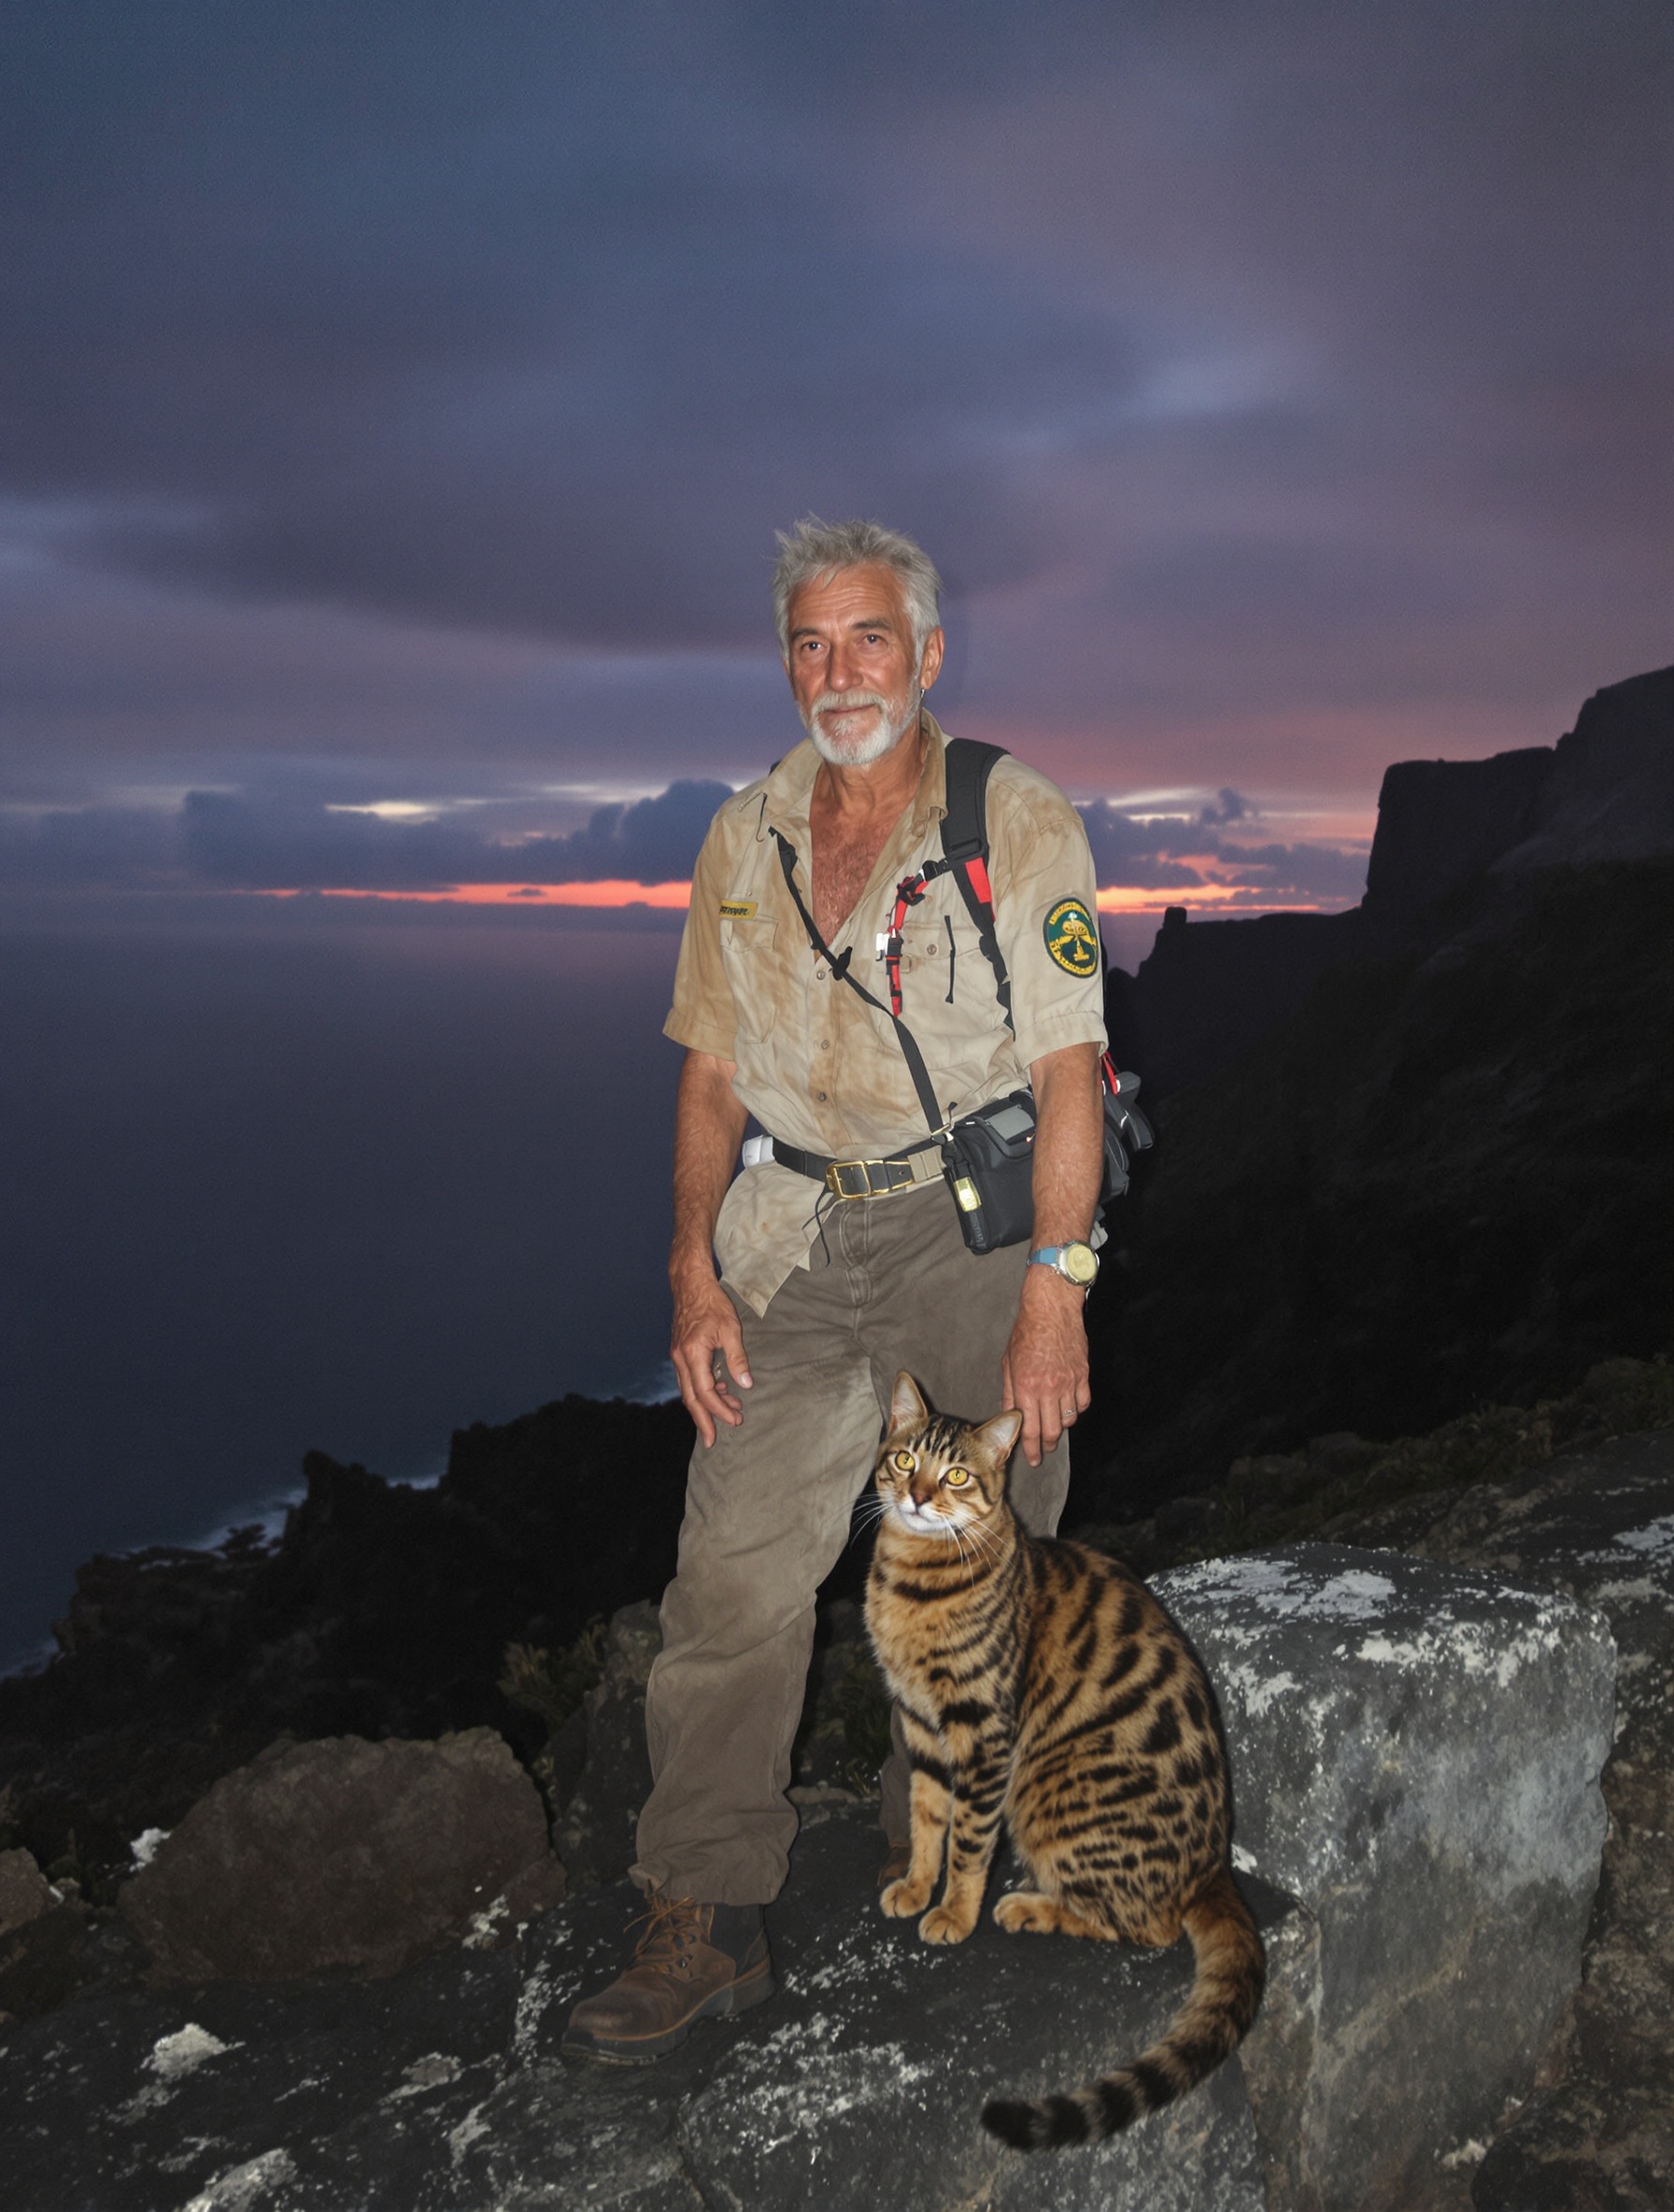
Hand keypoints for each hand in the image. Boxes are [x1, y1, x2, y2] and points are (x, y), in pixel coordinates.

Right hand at [670, 1264, 751, 1447]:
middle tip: (714, 1439)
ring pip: (689, 1390)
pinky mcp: (680, 1352)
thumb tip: (746, 1385)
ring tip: (730, 1411)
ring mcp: (677, 1356)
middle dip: (703, 1420)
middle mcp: (681, 1359)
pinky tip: (721, 1389)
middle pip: (691, 1399)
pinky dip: (703, 1389)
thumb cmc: (712, 1303)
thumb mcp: (731, 1329)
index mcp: (693, 1354)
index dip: (720, 1410)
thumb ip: (737, 1358)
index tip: (735, 1419)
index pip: (705, 1392)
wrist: (689, 1284)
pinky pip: (689, 1379)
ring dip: (706, 1405)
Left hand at [1001, 1267, 1089, 1466]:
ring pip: (1069, 1419)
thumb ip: (1009, 1392)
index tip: (1033, 1459)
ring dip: (1061, 1428)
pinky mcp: (1083, 1374)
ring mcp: (1068, 1382)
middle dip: (1047, 1445)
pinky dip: (1076, 1411)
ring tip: (1055, 1427)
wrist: (1052, 1309)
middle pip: (1052, 1430)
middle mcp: (1048, 1388)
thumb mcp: (1008, 1362)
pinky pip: (1083, 1403)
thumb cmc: (1026, 1332)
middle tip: (1044, 1449)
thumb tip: (1009, 1415)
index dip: (1031, 1448)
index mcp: (1026, 1386)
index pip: (1030, 1429)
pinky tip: (1068, 1408)